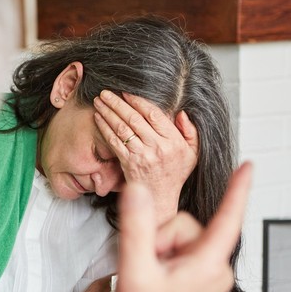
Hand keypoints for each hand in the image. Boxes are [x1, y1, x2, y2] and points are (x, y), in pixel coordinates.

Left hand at [93, 90, 198, 223]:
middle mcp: (158, 147)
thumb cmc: (175, 174)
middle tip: (106, 92)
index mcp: (173, 141)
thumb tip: (181, 113)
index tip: (126, 92)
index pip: (154, 114)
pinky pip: (114, 142)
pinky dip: (104, 128)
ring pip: (122, 128)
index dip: (138, 101)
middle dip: (118, 103)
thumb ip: (190, 132)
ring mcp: (142, 155)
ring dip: (108, 112)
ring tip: (99, 101)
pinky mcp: (128, 163)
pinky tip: (98, 118)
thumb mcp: (192, 153)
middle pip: (135, 118)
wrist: (160, 198)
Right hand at [112, 163, 251, 291]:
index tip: (249, 166)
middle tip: (145, 267)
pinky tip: (153, 280)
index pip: (228, 218)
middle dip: (160, 238)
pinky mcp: (199, 282)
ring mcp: (209, 277)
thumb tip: (138, 191)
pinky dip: (162, 259)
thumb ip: (137, 227)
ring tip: (148, 278)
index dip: (237, 190)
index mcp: (208, 265)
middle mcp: (216, 269)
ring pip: (180, 239)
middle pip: (186, 226)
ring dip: (158, 251)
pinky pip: (180, 253)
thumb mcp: (134, 270)